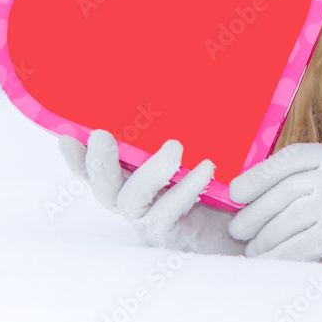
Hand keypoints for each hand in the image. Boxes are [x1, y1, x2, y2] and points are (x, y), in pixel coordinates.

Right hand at [59, 129, 244, 255]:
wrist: (254, 230)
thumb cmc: (228, 184)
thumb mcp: (206, 151)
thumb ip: (189, 129)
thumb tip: (189, 84)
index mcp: (137, 180)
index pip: (97, 170)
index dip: (78, 156)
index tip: (67, 135)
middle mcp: (138, 203)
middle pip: (103, 187)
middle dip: (96, 161)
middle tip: (101, 134)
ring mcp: (152, 223)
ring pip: (129, 200)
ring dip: (149, 170)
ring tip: (175, 146)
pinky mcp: (174, 237)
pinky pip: (166, 214)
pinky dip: (184, 189)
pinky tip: (206, 168)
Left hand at [226, 142, 321, 261]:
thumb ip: (296, 178)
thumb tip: (241, 191)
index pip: (289, 159)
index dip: (257, 176)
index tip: (235, 193)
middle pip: (285, 192)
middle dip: (255, 214)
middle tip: (237, 230)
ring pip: (289, 221)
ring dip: (264, 239)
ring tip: (252, 250)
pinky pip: (302, 245)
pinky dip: (280, 255)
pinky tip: (268, 261)